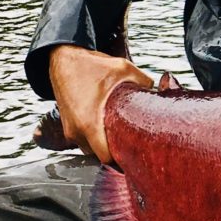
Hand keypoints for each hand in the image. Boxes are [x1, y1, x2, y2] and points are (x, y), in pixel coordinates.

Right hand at [49, 45, 152, 162]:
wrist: (63, 60)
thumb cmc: (91, 65)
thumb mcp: (124, 68)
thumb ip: (143, 82)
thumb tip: (157, 93)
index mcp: (90, 123)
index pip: (106, 157)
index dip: (122, 160)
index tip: (136, 156)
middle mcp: (77, 131)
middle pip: (99, 156)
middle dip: (115, 153)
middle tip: (133, 146)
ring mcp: (69, 130)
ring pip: (90, 148)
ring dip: (103, 145)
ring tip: (120, 136)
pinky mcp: (67, 126)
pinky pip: (83, 139)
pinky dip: (94, 137)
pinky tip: (107, 127)